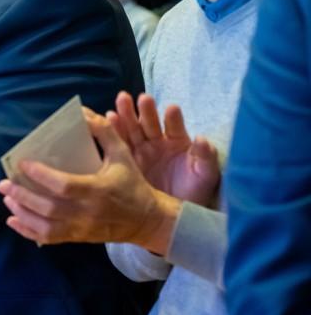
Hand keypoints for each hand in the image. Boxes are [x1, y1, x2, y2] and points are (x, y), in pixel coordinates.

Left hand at [0, 111, 179, 252]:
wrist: (147, 221)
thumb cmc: (132, 184)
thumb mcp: (123, 154)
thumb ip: (104, 132)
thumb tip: (83, 113)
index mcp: (98, 190)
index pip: (64, 185)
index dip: (41, 175)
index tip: (23, 163)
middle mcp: (87, 213)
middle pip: (48, 208)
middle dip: (22, 196)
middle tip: (3, 184)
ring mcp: (82, 229)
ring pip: (45, 227)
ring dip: (22, 213)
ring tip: (6, 198)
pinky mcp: (78, 238)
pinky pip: (49, 239)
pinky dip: (28, 232)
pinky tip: (13, 220)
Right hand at [108, 92, 219, 206]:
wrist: (174, 216)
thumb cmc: (194, 192)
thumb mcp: (206, 175)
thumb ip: (206, 157)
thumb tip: (202, 139)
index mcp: (178, 142)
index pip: (175, 127)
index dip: (173, 118)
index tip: (171, 109)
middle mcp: (157, 143)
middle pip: (149, 123)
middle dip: (145, 110)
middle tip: (141, 98)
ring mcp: (141, 150)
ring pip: (132, 129)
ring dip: (126, 115)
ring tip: (120, 101)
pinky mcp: (126, 161)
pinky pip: (118, 144)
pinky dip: (113, 131)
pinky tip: (108, 119)